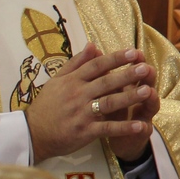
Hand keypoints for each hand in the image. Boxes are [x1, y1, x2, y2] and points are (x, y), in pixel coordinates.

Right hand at [26, 43, 156, 162]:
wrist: (32, 133)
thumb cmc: (47, 105)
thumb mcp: (57, 80)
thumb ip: (76, 62)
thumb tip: (93, 44)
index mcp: (73, 80)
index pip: (97, 65)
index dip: (116, 58)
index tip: (134, 51)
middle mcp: (78, 95)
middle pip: (106, 82)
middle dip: (126, 75)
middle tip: (146, 67)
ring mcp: (82, 113)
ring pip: (108, 103)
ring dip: (128, 98)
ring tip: (147, 92)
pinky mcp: (84, 131)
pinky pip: (107, 128)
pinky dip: (123, 127)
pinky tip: (140, 125)